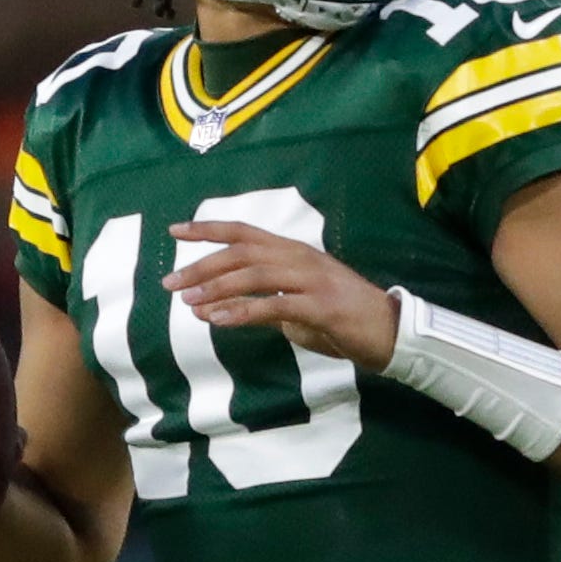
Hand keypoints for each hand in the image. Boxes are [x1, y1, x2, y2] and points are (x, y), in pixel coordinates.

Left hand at [162, 223, 396, 366]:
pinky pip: (275, 305)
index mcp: (292, 252)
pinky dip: (243, 311)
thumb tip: (211, 309)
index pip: (244, 232)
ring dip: (217, 286)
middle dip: (202, 265)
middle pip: (242, 251)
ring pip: (255, 274)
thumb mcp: (293, 311)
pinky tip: (219, 319)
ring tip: (188, 301)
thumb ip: (257, 306)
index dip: (208, 229)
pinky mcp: (321, 306)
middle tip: (170, 282)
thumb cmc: (341, 319)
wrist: (390, 332)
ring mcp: (312, 280)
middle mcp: (300, 258)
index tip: (175, 231)